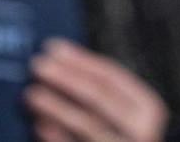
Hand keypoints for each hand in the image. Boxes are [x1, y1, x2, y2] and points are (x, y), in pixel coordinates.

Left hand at [24, 38, 170, 141]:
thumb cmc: (121, 134)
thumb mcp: (124, 112)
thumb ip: (100, 90)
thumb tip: (59, 59)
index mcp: (148, 108)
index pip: (112, 76)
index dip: (81, 60)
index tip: (53, 47)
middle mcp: (142, 130)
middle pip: (100, 97)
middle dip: (66, 78)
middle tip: (38, 65)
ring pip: (88, 125)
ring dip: (57, 107)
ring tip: (31, 94)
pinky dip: (57, 137)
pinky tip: (39, 125)